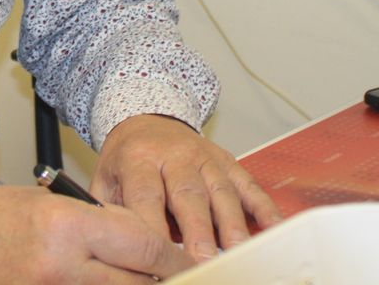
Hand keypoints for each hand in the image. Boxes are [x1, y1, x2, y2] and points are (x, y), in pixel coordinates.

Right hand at [0, 184, 191, 283]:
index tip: (187, 260)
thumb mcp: (57, 205)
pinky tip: (110, 283)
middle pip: (138, 283)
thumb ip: (102, 225)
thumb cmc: (0, 218)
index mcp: (68, 228)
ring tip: (141, 277)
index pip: (144, 246)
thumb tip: (147, 245)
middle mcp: (64, 267)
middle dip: (161, 280)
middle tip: (176, 275)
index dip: (174, 257)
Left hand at [91, 114, 281, 262]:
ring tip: (237, 253)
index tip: (156, 258)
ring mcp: (204, 157)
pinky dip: (263, 207)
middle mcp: (174, 156)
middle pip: (188, 194)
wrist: (146, 117)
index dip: (153, 228)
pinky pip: (248, 184)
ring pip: (221, 191)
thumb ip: (109, 211)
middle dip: (198, 231)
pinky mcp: (227, 161)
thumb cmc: (127, 158)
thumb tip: (111, 247)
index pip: (145, 196)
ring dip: (231, 224)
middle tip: (204, 261)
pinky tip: (273, 227)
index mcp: (138, 160)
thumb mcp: (105, 179)